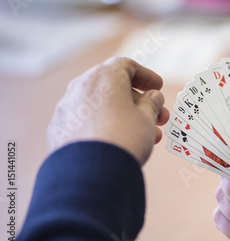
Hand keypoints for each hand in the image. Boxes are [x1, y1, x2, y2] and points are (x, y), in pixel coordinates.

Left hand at [47, 57, 169, 165]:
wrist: (91, 173)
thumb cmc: (124, 138)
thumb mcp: (147, 118)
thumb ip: (151, 103)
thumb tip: (152, 98)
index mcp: (104, 77)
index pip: (127, 66)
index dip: (146, 76)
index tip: (157, 87)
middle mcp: (81, 87)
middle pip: (114, 88)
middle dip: (139, 102)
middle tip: (158, 117)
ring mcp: (67, 109)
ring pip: (101, 106)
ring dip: (124, 116)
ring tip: (146, 135)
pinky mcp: (59, 130)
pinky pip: (87, 122)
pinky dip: (104, 126)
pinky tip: (119, 142)